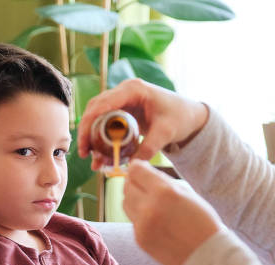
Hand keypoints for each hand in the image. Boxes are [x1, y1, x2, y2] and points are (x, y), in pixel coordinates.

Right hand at [77, 78, 208, 169]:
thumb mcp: (166, 132)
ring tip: (91, 159)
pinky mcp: (123, 112)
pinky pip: (106, 125)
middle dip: (87, 132)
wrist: (189, 116)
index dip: (90, 122)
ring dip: (92, 138)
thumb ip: (149, 147)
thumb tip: (133, 166)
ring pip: (98, 118)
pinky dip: (101, 140)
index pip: (103, 103)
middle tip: (84, 153)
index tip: (85, 142)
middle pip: (95, 109)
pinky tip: (100, 157)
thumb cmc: (181, 117)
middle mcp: (124, 92)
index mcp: (133, 90)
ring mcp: (122, 101)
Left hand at [122, 160, 221, 264]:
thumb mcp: (187, 192)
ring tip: (148, 201)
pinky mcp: (140, 240)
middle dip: (133, 182)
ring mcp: (142, 226)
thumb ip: (162, 181)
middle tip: (142, 184)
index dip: (137, 167)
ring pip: (126, 203)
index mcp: (164, 192)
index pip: (135, 171)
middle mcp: (149, 207)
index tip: (140, 168)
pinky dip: (139, 217)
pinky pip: (133, 221)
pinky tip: (154, 219)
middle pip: (127, 186)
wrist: (207, 254)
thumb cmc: (202, 220)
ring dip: (134, 199)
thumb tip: (140, 170)